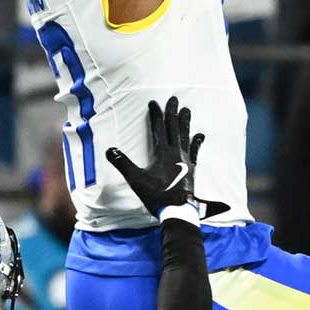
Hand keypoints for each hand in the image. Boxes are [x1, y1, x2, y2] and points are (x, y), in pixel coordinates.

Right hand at [106, 96, 205, 219]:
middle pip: (174, 128)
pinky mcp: (191, 168)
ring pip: (185, 136)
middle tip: (174, 98)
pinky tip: (200, 136)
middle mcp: (176, 153)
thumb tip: (109, 150)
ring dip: (185, 122)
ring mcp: (186, 160)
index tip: (153, 102)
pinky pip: (195, 151)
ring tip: (187, 110)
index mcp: (163, 153)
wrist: (178, 211)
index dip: (156, 114)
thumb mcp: (136, 179)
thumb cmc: (157, 195)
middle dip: (173, 112)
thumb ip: (122, 164)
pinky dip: (196, 142)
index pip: (159, 128)